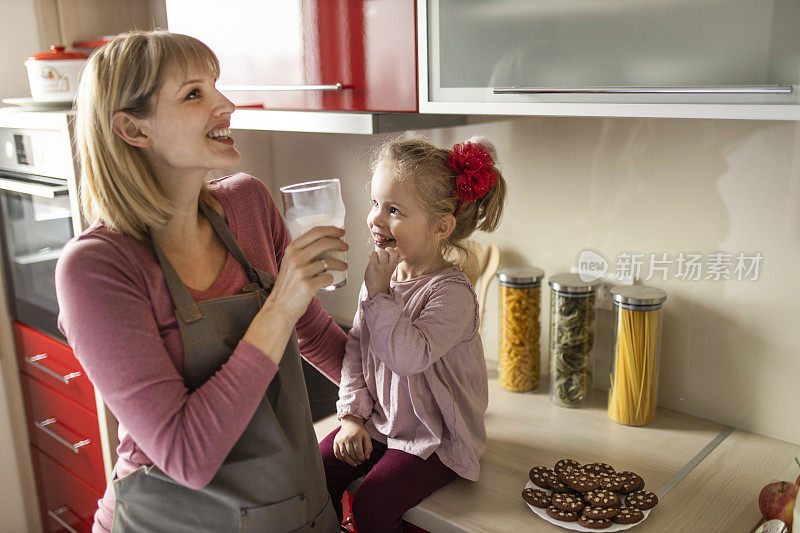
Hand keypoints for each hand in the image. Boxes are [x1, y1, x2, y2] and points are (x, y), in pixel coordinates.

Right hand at [242, 226, 346, 363]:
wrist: (280, 308)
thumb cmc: (288, 286)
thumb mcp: (290, 264)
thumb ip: (302, 253)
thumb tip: (325, 242)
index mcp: (291, 249)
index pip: (315, 232)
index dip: (331, 230)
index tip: (340, 232)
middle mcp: (295, 258)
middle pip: (324, 242)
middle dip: (339, 243)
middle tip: (346, 247)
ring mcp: (301, 272)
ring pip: (329, 261)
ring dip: (341, 262)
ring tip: (344, 266)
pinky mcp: (307, 286)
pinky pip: (328, 278)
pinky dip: (332, 278)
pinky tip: (330, 280)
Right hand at [334, 415, 372, 466]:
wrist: (351, 423)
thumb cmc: (360, 431)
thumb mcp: (367, 437)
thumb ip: (368, 447)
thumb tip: (367, 458)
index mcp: (355, 436)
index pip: (358, 451)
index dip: (361, 458)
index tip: (363, 460)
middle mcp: (346, 438)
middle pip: (351, 454)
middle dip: (356, 460)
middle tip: (359, 463)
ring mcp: (340, 440)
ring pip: (343, 454)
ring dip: (349, 461)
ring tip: (354, 464)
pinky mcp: (336, 441)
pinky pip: (336, 453)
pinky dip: (341, 458)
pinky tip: (346, 460)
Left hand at [365, 247, 400, 298]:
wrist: (377, 290)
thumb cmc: (382, 277)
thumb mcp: (390, 269)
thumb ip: (392, 260)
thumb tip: (395, 250)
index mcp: (394, 265)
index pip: (399, 253)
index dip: (396, 250)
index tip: (391, 254)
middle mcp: (389, 265)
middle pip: (393, 252)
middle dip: (388, 250)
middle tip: (384, 254)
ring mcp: (381, 266)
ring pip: (382, 252)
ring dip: (378, 253)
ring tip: (376, 258)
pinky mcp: (373, 266)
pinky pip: (373, 254)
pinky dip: (371, 254)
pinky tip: (371, 259)